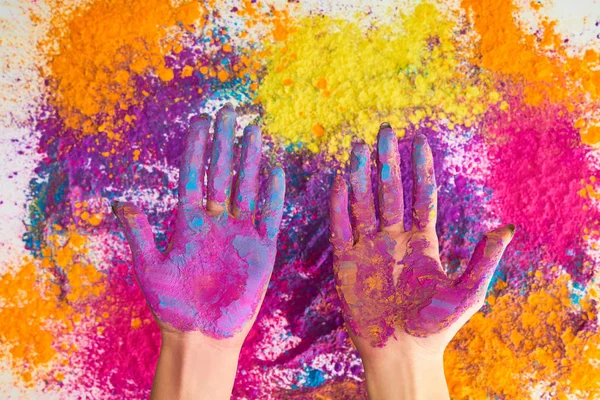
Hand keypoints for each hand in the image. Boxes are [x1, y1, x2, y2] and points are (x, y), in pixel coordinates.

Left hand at [113, 104, 284, 398]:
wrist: (202, 335)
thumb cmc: (173, 305)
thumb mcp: (149, 267)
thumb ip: (139, 233)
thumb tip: (120, 202)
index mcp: (189, 223)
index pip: (194, 176)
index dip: (196, 149)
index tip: (200, 121)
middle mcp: (216, 222)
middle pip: (221, 174)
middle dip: (225, 143)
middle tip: (229, 112)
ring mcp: (240, 233)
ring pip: (246, 188)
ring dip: (250, 161)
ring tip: (254, 131)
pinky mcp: (262, 249)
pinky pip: (271, 216)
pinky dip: (274, 194)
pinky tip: (276, 170)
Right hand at [330, 124, 513, 398]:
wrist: (402, 353)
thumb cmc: (436, 326)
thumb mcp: (468, 292)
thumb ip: (484, 259)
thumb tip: (507, 228)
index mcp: (420, 242)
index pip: (420, 197)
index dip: (420, 169)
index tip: (420, 140)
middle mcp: (392, 240)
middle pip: (388, 192)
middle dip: (387, 161)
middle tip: (385, 131)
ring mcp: (368, 249)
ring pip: (363, 203)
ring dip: (361, 175)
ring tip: (360, 146)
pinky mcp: (346, 264)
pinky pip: (341, 228)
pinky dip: (339, 205)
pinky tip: (340, 180)